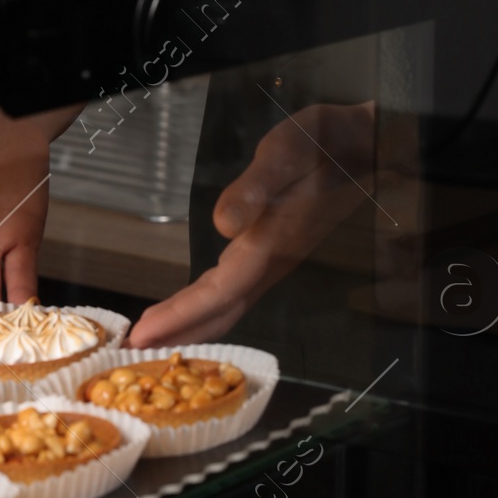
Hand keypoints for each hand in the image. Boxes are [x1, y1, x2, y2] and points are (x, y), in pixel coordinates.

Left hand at [129, 102, 376, 345]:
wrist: (363, 145)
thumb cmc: (322, 144)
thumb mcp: (286, 154)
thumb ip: (255, 189)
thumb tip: (222, 225)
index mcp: (271, 242)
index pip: (219, 291)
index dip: (180, 316)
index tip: (143, 334)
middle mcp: (272, 261)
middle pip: (221, 312)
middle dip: (178, 335)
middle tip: (134, 354)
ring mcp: (274, 260)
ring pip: (228, 307)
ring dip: (190, 327)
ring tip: (152, 340)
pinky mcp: (272, 252)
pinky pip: (233, 294)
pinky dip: (204, 310)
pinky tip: (187, 312)